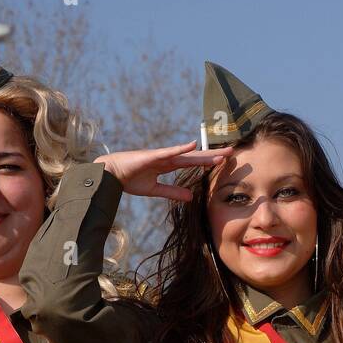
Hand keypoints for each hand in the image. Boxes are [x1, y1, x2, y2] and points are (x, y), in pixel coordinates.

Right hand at [95, 141, 230, 201]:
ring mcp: (160, 156)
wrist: (110, 174)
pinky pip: (168, 152)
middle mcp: (167, 158)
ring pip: (187, 154)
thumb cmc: (129, 180)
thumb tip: (191, 197)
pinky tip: (193, 145)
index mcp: (168, 165)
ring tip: (221, 153)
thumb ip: (173, 192)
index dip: (208, 162)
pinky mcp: (151, 156)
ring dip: (204, 154)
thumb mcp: (155, 189)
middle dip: (213, 155)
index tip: (224, 161)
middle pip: (195, 156)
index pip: (193, 163)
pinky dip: (180, 149)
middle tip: (233, 152)